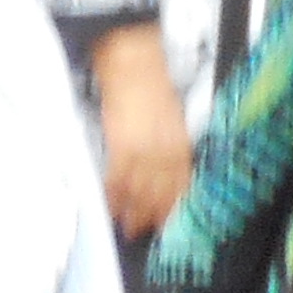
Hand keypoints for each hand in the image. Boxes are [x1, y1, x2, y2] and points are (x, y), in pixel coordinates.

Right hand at [89, 24, 192, 241]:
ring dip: (134, 211)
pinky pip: (117, 177)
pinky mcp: (120, 144)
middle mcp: (164, 149)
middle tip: (146, 232)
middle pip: (160, 190)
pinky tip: (111, 206)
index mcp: (180, 140)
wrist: (133, 61)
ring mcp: (142, 149)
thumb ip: (174, 139)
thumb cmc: (154, 80)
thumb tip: (171, 162)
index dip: (175, 203)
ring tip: (129, 228)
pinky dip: (114, 194)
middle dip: (153, 214)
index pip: (181, 181)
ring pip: (140, 189)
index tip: (170, 220)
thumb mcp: (174, 112)